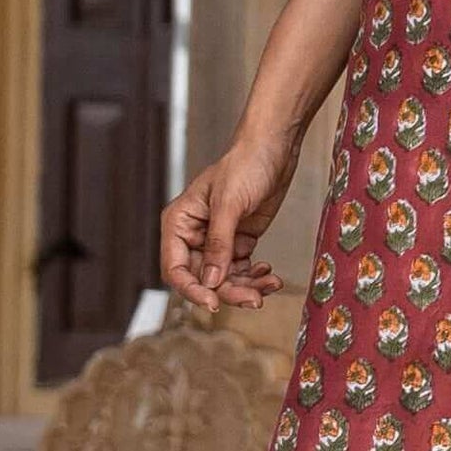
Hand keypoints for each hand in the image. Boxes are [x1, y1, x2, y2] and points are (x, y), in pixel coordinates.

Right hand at [159, 128, 303, 311]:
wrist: (274, 148)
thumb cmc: (245, 165)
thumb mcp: (229, 204)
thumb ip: (219, 244)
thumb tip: (211, 282)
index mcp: (180, 223)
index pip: (175, 268)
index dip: (191, 289)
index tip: (213, 303)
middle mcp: (195, 235)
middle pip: (203, 278)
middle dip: (228, 290)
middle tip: (254, 299)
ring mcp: (218, 239)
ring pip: (225, 277)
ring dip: (246, 286)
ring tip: (269, 286)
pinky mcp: (239, 240)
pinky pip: (242, 269)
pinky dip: (255, 276)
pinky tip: (269, 275)